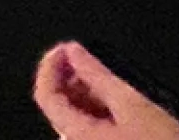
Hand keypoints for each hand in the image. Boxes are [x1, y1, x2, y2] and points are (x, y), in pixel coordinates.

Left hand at [34, 41, 178, 139]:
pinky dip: (98, 110)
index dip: (49, 65)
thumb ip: (99, 74)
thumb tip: (76, 51)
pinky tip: (116, 101)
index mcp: (77, 134)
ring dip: (87, 93)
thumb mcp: (133, 104)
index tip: (62, 47)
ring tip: (108, 78)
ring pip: (76, 117)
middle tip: (87, 59)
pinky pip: (90, 129)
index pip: (45, 94)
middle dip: (72, 77)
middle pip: (60, 105)